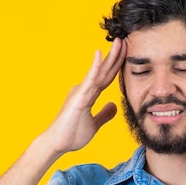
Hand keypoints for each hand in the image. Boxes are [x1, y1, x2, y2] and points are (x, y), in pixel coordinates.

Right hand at [43, 38, 126, 153]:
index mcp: (90, 95)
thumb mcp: (94, 124)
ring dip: (110, 56)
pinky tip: (100, 54)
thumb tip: (114, 106)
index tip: (127, 53)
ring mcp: (81, 91)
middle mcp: (85, 89)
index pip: (108, 77)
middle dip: (117, 56)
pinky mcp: (78, 96)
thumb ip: (104, 115)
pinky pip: (89, 79)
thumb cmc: (71, 135)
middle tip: (126, 40)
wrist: (57, 144)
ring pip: (100, 71)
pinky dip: (95, 67)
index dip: (118, 66)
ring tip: (119, 42)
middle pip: (105, 70)